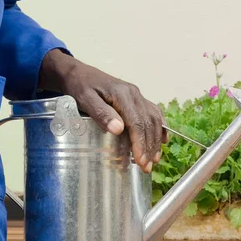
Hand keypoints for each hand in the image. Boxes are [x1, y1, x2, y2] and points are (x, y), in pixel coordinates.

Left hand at [38, 49, 167, 172]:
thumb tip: (118, 129)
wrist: (78, 73)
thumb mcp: (85, 99)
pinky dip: (160, 127)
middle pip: (148, 123)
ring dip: (156, 140)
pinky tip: (163, 139)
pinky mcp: (137, 99)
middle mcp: (134, 94)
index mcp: (122, 94)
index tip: (140, 160)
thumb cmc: (79, 86)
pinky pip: (154, 113)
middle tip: (147, 167)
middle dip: (149, 146)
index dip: (140, 143)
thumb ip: (101, 113)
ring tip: (154, 159)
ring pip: (154, 119)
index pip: (137, 122)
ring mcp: (137, 96)